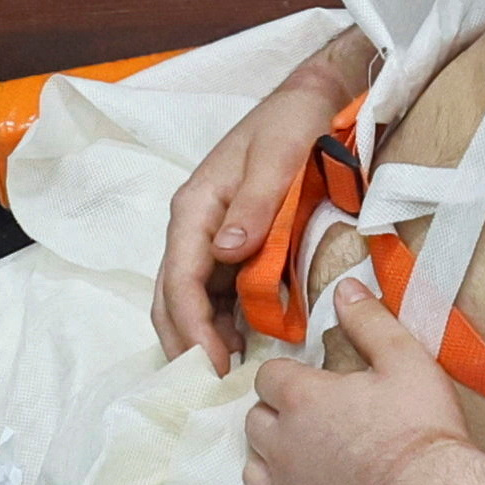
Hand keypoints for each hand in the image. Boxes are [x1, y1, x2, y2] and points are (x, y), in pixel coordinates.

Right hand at [154, 28, 373, 367]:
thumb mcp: (277, 157)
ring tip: (226, 374)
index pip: (180, 279)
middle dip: (185, 342)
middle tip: (211, 385)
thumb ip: (254, 204)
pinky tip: (239, 344)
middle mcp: (195, 224)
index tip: (214, 364)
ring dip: (200, 336)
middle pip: (172, 295)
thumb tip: (226, 252)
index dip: (192, 327)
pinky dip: (219, 322)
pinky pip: (216, 291)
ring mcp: (212, 235)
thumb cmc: (293, 124)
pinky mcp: (232, 243)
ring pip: (189, 298)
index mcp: (196, 206)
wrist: (313, 100)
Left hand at [246, 278, 484, 484]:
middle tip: (312, 419)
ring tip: (305, 460)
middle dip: (275, 416)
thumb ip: (370, 322)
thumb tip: (345, 287)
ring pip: (253, 470)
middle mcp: (281, 444)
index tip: (312, 384)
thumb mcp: (406, 362)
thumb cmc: (422, 431)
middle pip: (254, 421)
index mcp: (302, 399)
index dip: (288, 378)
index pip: (268, 377)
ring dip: (272, 461)